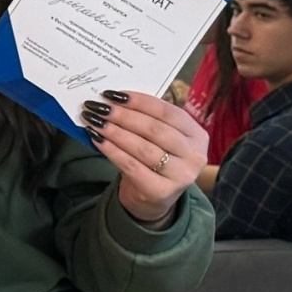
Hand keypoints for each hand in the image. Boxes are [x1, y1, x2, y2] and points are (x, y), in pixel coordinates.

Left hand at [83, 89, 207, 222]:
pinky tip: (97, 140)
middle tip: (98, 107)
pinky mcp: (161, 190)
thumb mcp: (161, 138)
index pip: (167, 112)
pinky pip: (131, 165)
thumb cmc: (156, 158)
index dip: (139, 101)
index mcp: (197, 135)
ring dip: (114, 132)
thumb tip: (114, 99)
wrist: (154, 197)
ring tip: (94, 121)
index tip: (113, 94)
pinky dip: (112, 150)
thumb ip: (147, 118)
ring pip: (142, 148)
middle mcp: (194, 155)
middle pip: (154, 129)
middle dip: (122, 115)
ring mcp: (180, 175)